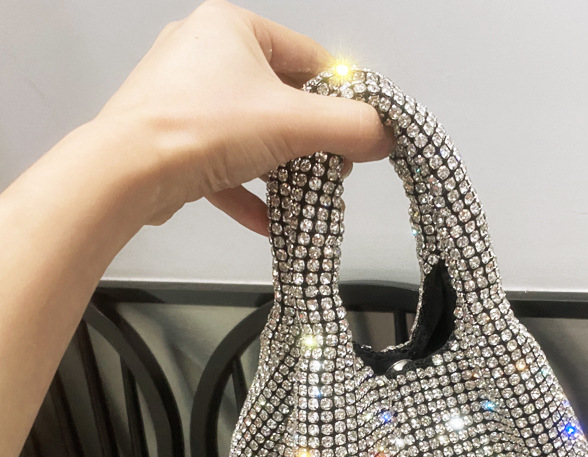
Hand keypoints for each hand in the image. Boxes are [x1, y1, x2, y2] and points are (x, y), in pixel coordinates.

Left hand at [97, 0, 393, 234]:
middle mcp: (204, 54)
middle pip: (281, 98)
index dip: (341, 96)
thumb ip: (351, 128)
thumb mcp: (295, 124)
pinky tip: (270, 222)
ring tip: (308, 196)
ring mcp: (181, 98)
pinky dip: (247, 190)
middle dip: (311, 140)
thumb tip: (386, 136)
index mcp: (233, 29)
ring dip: (282, 169)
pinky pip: (221, 162)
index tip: (359, 133)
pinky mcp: (168, 138)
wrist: (127, 172)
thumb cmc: (206, 128)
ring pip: (251, 133)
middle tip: (334, 169)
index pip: (308, 57)